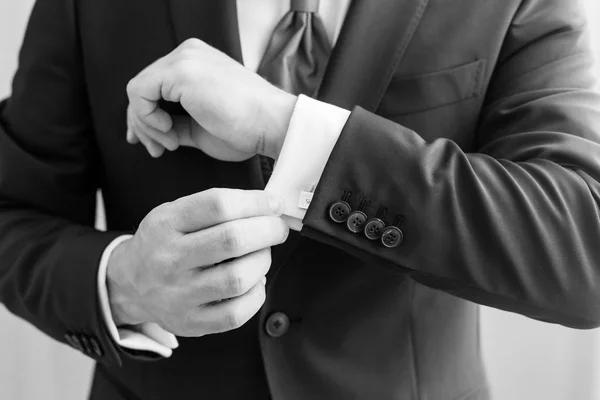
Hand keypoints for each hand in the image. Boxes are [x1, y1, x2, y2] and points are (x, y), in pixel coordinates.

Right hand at [106, 188, 288, 336]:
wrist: (130, 283)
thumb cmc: (164, 242)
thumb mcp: (175, 212)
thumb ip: (216, 206)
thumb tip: (269, 206)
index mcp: (166, 224)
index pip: (217, 205)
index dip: (255, 202)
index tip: (273, 204)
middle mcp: (169, 259)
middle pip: (232, 240)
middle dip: (268, 230)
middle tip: (277, 228)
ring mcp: (179, 295)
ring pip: (238, 278)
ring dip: (263, 261)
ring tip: (261, 254)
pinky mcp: (190, 322)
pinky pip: (237, 313)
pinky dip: (256, 294)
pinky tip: (253, 282)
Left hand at [125, 38, 297, 160]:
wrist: (272, 125)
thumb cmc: (246, 129)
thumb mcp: (200, 125)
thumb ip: (174, 121)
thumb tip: (145, 129)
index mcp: (196, 62)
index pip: (155, 86)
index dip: (146, 118)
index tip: (155, 144)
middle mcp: (187, 53)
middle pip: (143, 88)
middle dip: (142, 124)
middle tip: (156, 150)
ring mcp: (183, 58)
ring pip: (137, 92)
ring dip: (147, 125)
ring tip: (170, 143)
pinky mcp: (179, 70)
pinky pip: (139, 93)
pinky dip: (147, 118)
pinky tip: (170, 131)